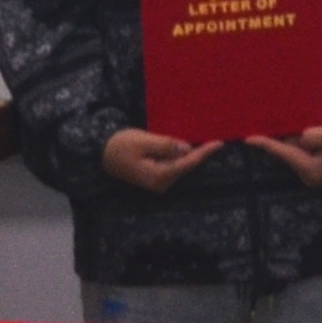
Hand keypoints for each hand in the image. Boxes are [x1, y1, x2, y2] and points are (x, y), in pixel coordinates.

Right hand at [101, 128, 221, 192]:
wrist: (101, 153)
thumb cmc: (120, 145)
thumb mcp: (143, 141)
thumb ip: (165, 145)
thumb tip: (186, 148)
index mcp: (159, 175)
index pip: (188, 163)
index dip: (204, 152)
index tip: (220, 143)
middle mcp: (161, 182)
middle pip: (187, 165)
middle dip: (200, 153)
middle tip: (216, 139)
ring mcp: (159, 181)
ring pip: (181, 165)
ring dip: (191, 153)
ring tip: (206, 141)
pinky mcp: (156, 176)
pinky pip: (174, 164)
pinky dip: (181, 155)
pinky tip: (187, 146)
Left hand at [249, 120, 321, 188]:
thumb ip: (312, 136)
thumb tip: (299, 137)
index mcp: (311, 170)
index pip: (283, 153)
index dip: (265, 143)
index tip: (247, 138)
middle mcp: (309, 175)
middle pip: (288, 152)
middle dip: (278, 138)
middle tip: (263, 122)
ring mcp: (315, 172)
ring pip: (296, 150)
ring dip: (291, 137)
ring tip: (281, 122)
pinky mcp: (320, 165)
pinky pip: (304, 150)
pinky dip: (300, 140)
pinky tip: (299, 128)